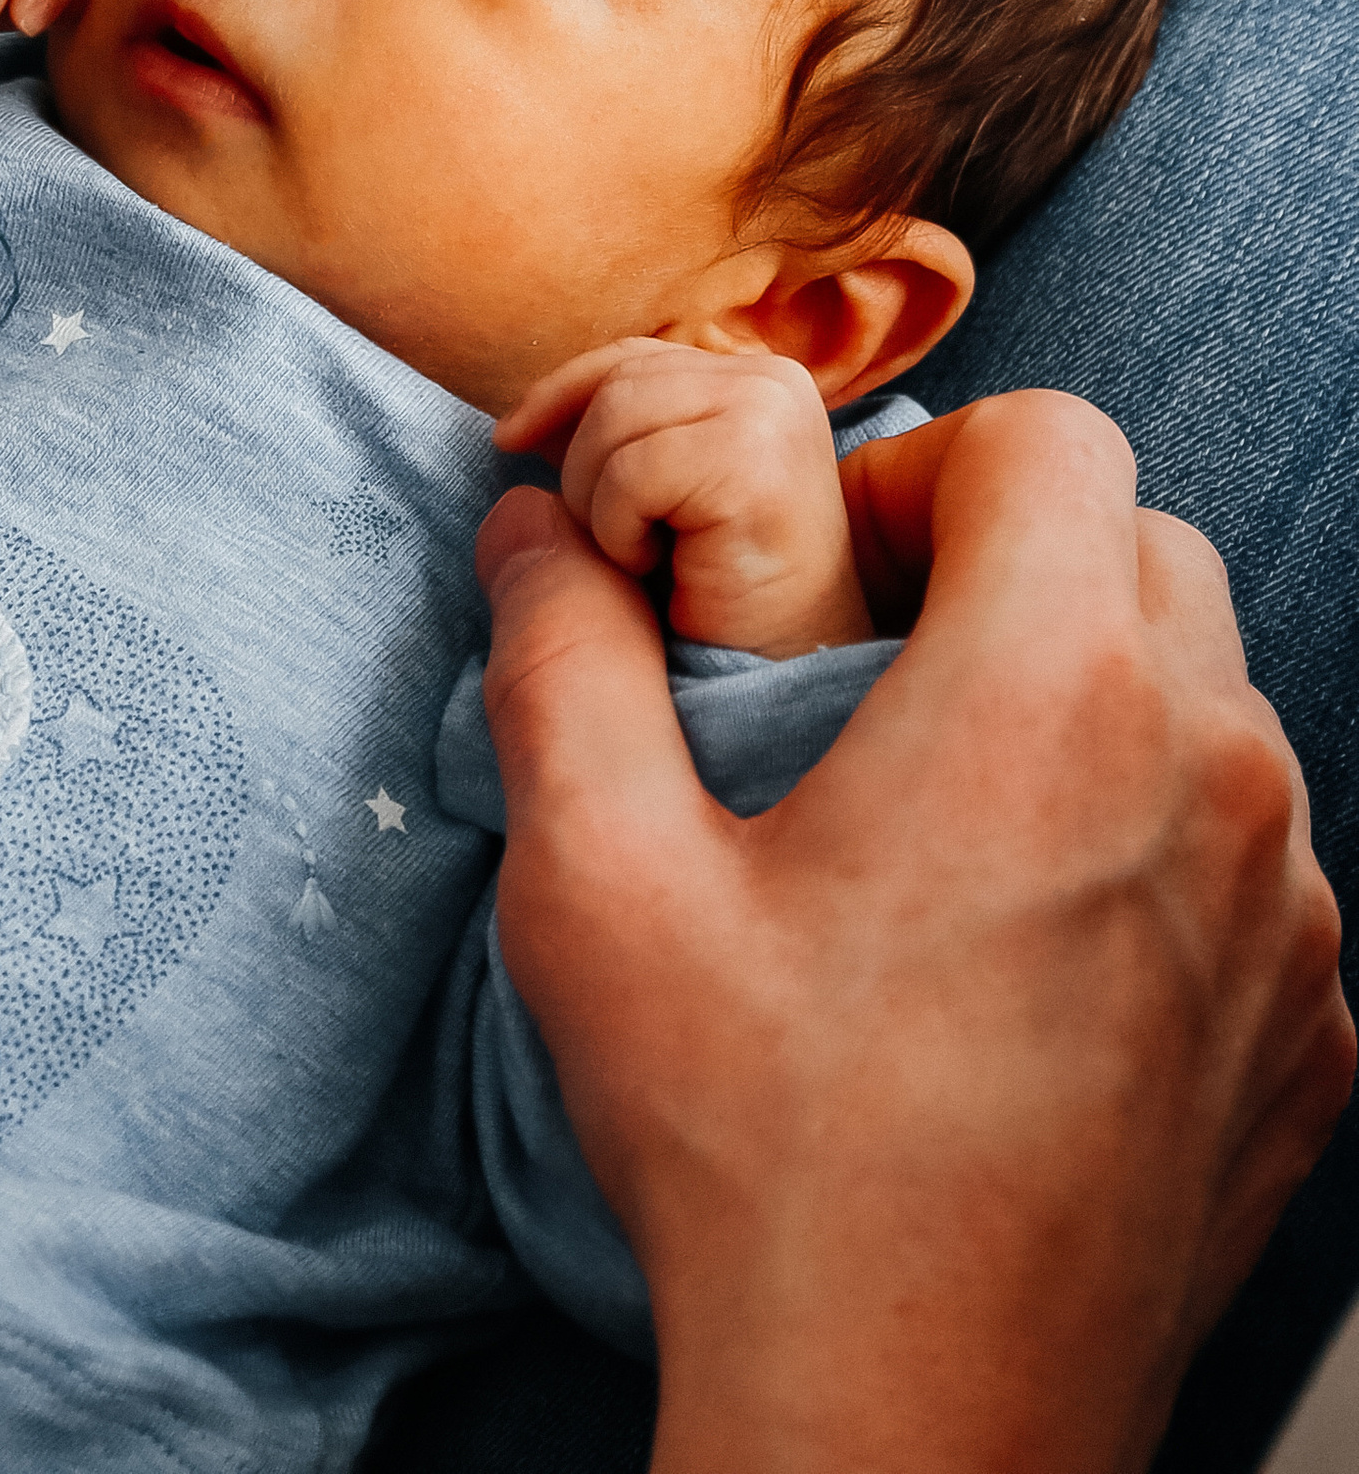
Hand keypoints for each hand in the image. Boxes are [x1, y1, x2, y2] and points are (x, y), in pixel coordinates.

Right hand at [477, 392, 1352, 1473]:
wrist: (910, 1436)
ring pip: (1216, 703)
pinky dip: (1158, 857)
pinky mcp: (1314, 1043)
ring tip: (943, 829)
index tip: (839, 581)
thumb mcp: (598, 882)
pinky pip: (1254, 865)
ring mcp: (1287, 923)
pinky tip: (1023, 963)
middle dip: (1013, 565)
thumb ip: (563, 657)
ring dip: (1094, 706)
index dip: (925, 472)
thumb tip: (530, 527)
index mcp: (1053, 695)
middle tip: (876, 681)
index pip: (1053, 437)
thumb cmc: (758, 1158)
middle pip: (1147, 549)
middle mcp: (1215, 779)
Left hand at [499, 335, 871, 655]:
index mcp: (759, 374)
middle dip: (584, 464)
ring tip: (646, 554)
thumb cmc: (722, 587)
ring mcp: (767, 415)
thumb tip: (519, 424)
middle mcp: (773, 379)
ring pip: (613, 419)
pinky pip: (629, 473)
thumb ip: (616, 435)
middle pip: (615, 384)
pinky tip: (664, 567)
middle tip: (616, 539)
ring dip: (602, 502)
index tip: (510, 438)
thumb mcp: (668, 488)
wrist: (792, 670)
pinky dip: (621, 530)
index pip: (631, 357)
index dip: (559, 394)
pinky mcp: (750, 465)